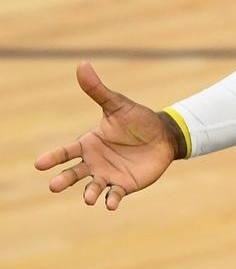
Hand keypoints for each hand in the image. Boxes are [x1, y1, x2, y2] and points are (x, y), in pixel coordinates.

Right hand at [34, 62, 177, 210]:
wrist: (163, 135)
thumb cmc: (138, 119)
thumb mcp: (118, 105)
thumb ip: (98, 90)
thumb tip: (82, 65)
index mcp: (88, 143)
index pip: (65, 152)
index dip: (52, 158)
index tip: (39, 164)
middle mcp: (93, 162)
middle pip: (73, 173)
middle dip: (63, 180)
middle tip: (54, 186)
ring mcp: (107, 175)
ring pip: (92, 187)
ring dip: (88, 193)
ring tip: (88, 198)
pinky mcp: (124, 185)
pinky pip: (114, 195)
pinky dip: (111, 201)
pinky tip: (110, 204)